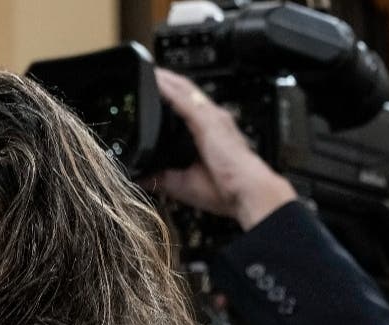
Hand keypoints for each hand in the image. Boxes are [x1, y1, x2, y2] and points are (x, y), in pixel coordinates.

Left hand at [151, 69, 296, 229]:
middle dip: (168, 82)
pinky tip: (156, 80)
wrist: (247, 192)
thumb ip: (161, 178)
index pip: (187, 108)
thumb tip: (140, 178)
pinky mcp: (209, 120)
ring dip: (167, 79)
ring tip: (149, 70)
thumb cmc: (225, 189)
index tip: (153, 91)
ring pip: (185, 90)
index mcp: (209, 133)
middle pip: (186, 93)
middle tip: (148, 73)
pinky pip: (185, 99)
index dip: (171, 96)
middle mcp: (213, 120)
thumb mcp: (183, 184)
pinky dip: (170, 89)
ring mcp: (212, 117)